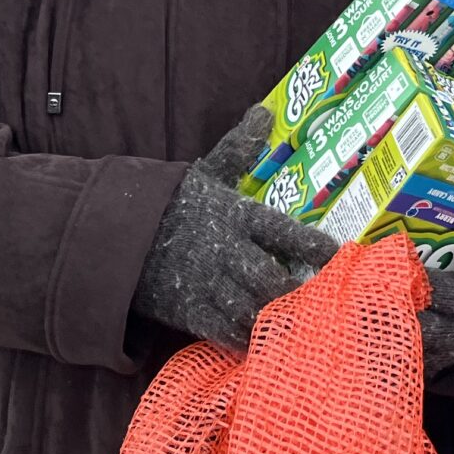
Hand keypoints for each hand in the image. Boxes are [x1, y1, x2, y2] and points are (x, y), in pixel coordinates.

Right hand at [133, 103, 337, 348]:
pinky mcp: (187, 310)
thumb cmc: (171, 202)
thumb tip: (264, 111)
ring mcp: (205, 283)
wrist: (116, 233)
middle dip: (293, 292)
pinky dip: (244, 339)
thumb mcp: (207, 172)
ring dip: (273, 318)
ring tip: (298, 324)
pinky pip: (222, 331)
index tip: (337, 254)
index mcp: (233, 215)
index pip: (281, 230)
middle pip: (268, 278)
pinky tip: (261, 342)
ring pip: (249, 308)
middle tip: (318, 300)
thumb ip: (239, 148)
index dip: (311, 245)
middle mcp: (223, 251)